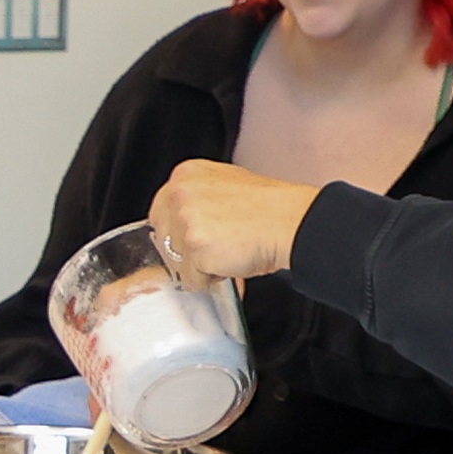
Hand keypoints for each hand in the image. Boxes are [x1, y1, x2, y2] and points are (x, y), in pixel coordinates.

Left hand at [146, 160, 320, 283]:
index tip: (200, 237)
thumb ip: (198, 199)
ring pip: (175, 261)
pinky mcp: (194, 246)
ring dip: (200, 265)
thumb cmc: (269, 208)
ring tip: (228, 252)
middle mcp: (179, 192)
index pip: (161, 213)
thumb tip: (183, 224)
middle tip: (217, 247)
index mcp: (186, 174)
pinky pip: (190, 279)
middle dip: (186, 250)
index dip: (180, 232)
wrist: (291, 222)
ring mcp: (184, 218)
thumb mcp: (225, 186)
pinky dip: (210, 280)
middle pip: (163, 238)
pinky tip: (230, 263)